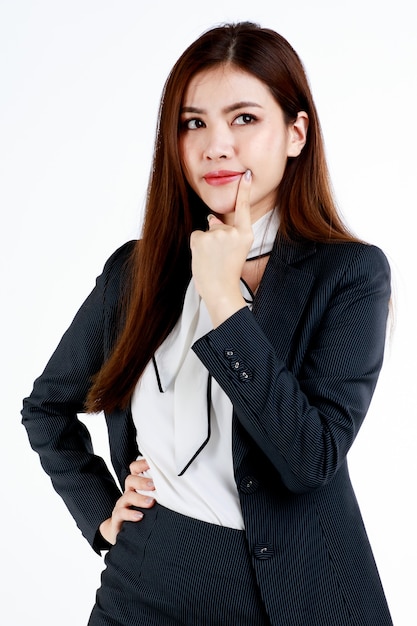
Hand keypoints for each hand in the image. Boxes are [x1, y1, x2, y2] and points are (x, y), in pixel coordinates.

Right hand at [99, 458, 154, 544]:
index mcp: (136, 486)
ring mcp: (122, 505)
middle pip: (130, 480)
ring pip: (127, 496)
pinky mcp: (118, 518)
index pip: (135, 469)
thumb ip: (160, 491)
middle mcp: (128, 492)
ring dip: (140, 498)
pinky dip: (130, 514)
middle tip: (153, 485)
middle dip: (142, 481)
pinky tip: (140, 516)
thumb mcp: (150, 499)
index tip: (151, 463)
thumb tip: (179, 485)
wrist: (122, 531)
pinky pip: (121, 513)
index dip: (141, 464)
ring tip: (151, 502)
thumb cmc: (141, 512)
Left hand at [190, 170, 252, 326]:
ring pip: (206, 232)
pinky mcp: (201, 237)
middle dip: (215, 238)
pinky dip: (197, 247)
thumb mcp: (234, 252)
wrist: (220, 290)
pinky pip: (196, 236)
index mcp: (245, 235)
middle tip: (220, 258)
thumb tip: (211, 218)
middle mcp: (232, 231)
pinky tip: (203, 258)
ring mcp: (216, 233)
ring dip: (206, 244)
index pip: (244, 208)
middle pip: (218, 224)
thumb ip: (226, 233)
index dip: (244, 190)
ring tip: (212, 261)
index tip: (246, 175)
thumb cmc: (227, 274)